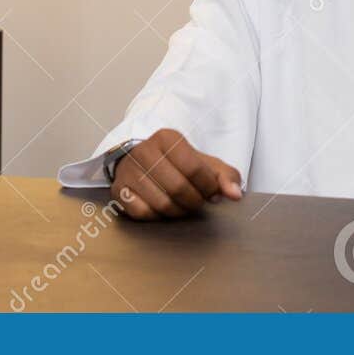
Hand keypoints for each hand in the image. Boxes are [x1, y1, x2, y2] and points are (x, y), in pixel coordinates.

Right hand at [110, 128, 243, 220]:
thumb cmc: (176, 163)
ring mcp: (128, 170)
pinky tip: (161, 207)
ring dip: (178, 211)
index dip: (208, 187)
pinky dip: (157, 216)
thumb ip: (225, 176)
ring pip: (161, 204)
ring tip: (182, 205)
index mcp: (167, 138)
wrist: (142, 161)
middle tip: (197, 201)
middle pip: (179, 188)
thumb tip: (236, 195)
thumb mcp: (204, 163)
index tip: (210, 191)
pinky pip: (142, 213)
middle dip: (194, 201)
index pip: (195, 168)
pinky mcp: (118, 189)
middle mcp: (144, 151)